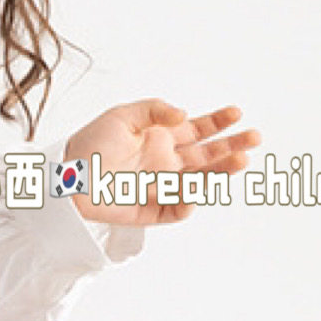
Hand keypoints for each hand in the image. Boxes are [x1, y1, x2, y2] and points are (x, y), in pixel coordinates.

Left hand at [64, 101, 259, 227]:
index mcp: (162, 138)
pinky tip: (192, 193)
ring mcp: (161, 186)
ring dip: (220, 172)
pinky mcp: (151, 209)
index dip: (219, 122)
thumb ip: (154, 111)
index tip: (236, 114)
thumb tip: (184, 114)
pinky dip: (186, 203)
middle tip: (254, 138)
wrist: (66, 178)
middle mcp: (167, 162)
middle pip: (208, 155)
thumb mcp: (121, 116)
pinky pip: (176, 209)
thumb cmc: (89, 145)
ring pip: (200, 180)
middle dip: (232, 146)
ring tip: (240, 161)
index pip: (199, 130)